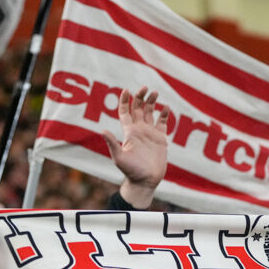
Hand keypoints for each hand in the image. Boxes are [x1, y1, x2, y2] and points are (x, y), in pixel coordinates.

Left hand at [102, 87, 168, 209]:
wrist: (146, 181)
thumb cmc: (131, 171)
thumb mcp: (119, 157)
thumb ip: (112, 143)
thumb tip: (102, 130)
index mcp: (129, 132)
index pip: (125, 111)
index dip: (124, 100)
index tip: (126, 90)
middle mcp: (139, 130)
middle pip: (138, 108)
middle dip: (140, 97)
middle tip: (145, 88)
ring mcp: (150, 133)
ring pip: (150, 112)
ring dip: (152, 101)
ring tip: (155, 93)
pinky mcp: (160, 139)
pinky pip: (162, 122)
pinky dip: (164, 114)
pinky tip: (165, 108)